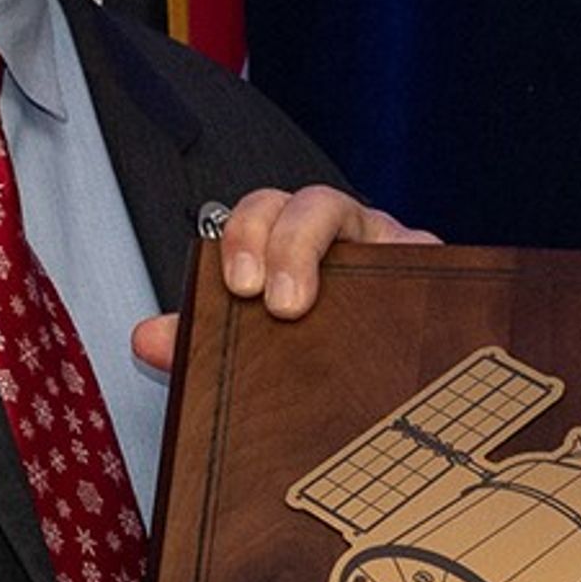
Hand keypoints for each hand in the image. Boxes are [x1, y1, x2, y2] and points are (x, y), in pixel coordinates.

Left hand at [129, 185, 436, 369]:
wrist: (383, 378)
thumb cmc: (313, 341)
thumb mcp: (252, 339)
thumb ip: (200, 335)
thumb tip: (148, 338)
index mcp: (290, 242)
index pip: (263, 210)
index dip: (246, 234)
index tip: (238, 283)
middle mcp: (340, 235)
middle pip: (314, 203)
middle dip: (288, 242)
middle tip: (277, 300)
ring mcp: (388, 248)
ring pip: (369, 220)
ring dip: (334, 252)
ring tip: (307, 302)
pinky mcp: (432, 268)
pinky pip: (427, 249)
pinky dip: (416, 258)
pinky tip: (399, 297)